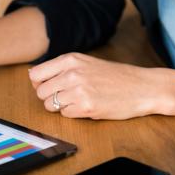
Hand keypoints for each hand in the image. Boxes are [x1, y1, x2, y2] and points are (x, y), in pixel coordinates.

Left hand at [28, 53, 170, 119]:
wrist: (142, 87)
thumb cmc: (115, 76)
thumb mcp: (86, 63)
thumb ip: (62, 68)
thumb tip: (33, 76)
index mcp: (70, 59)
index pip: (35, 74)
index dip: (39, 83)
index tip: (49, 86)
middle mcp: (71, 73)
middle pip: (41, 92)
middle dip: (49, 97)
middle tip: (66, 97)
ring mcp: (78, 90)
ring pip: (50, 105)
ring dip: (61, 106)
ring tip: (78, 101)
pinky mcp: (86, 107)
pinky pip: (65, 114)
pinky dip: (73, 113)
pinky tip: (87, 106)